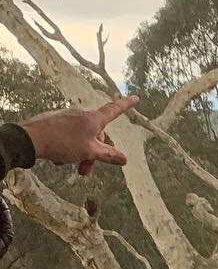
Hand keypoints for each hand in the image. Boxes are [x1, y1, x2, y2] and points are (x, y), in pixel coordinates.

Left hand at [22, 96, 138, 175]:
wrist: (31, 138)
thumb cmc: (62, 143)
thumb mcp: (89, 152)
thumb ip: (108, 155)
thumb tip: (124, 159)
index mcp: (93, 120)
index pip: (114, 111)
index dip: (126, 105)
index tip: (135, 98)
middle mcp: (81, 115)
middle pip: (96, 133)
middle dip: (94, 152)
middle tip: (84, 170)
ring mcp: (67, 117)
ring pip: (81, 136)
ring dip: (80, 152)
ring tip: (71, 164)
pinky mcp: (55, 121)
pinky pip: (68, 135)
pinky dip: (68, 147)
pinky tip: (59, 157)